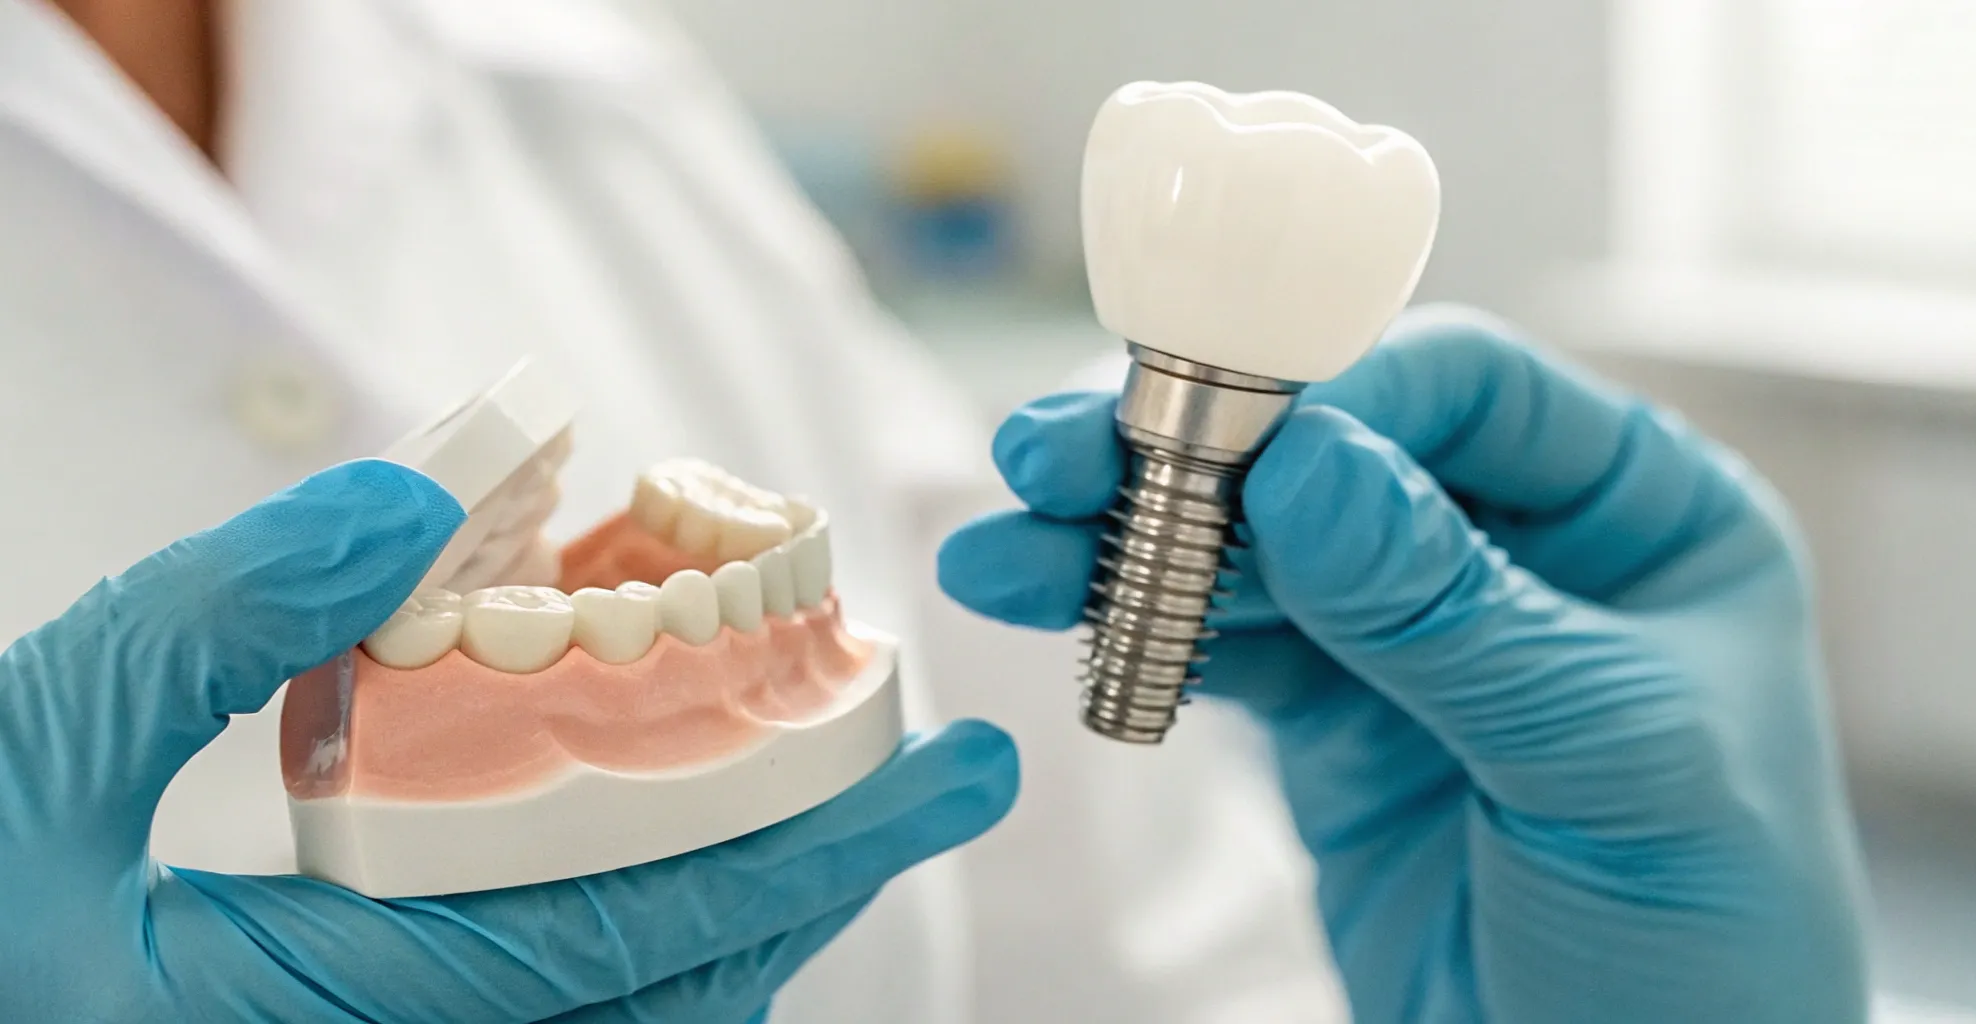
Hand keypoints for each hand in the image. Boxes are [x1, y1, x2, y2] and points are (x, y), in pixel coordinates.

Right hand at [0, 460, 1016, 1022]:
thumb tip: (395, 505)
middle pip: (674, 993)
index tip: (941, 776)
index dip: (807, 852)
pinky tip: (682, 829)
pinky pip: (560, 1005)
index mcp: (321, 1023)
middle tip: (932, 777)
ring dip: (750, 904)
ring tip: (834, 791)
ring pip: (632, 1012)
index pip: (633, 938)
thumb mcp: (26, 737)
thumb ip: (205, 622)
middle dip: (819, 882)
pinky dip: (652, 923)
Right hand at [939, 307, 1868, 1022]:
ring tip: (1003, 553)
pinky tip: (1055, 612)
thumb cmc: (1711, 943)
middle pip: (1329, 448)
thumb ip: (1453, 612)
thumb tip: (1311, 467)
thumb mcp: (1612, 762)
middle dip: (1187, 450)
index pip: (1463, 390)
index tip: (1208, 423)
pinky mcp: (1339, 722)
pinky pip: (1227, 647)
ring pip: (1255, 545)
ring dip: (1128, 541)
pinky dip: (1142, 631)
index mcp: (1643, 511)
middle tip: (1049, 454)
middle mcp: (1521, 547)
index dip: (1329, 391)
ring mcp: (1418, 632)